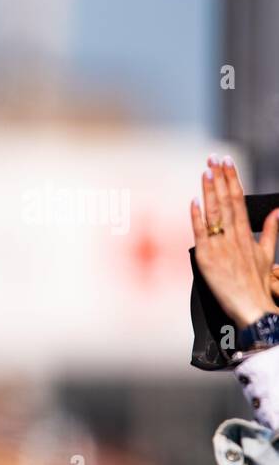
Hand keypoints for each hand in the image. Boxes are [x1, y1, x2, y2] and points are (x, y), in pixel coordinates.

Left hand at [189, 154, 278, 328]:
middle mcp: (234, 237)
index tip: (227, 162)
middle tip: (215, 158)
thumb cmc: (257, 284)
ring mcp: (220, 246)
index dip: (233, 179)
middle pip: (227, 201)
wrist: (253, 307)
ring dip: (210, 191)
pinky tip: (194, 200)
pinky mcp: (207, 258)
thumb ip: (271, 230)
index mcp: (247, 234)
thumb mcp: (267, 254)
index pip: (239, 200)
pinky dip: (197, 217)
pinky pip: (201, 233)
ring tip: (207, 171)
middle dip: (221, 178)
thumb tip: (277, 210)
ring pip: (215, 213)